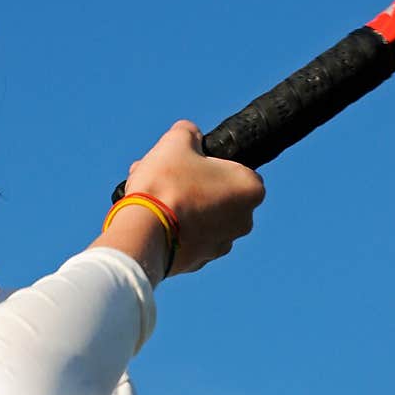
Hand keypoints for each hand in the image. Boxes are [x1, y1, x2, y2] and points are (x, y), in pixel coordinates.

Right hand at [121, 119, 265, 276]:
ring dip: (179, 203)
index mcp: (249, 189)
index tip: (188, 161)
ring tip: (147, 192)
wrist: (145, 232)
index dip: (210, 161)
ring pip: (200, 215)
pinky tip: (148, 216)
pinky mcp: (200, 261)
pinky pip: (188, 237)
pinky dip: (172, 226)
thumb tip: (190, 134)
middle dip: (190, 182)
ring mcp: (222, 244)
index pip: (236, 168)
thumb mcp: (176, 141)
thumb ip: (188, 132)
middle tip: (163, 174)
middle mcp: (244, 220)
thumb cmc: (167, 183)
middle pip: (215, 192)